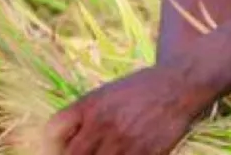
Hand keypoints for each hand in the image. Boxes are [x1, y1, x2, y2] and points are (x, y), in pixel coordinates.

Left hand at [43, 64, 210, 154]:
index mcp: (89, 105)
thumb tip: (60, 145)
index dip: (50, 147)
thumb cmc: (140, 90)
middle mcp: (102, 123)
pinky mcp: (145, 153)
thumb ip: (84, 116)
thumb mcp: (106, 94)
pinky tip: (127, 153)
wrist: (180, 84)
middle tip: (83, 154)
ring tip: (108, 152)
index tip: (58, 151)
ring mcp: (123, 141)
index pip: (52, 132)